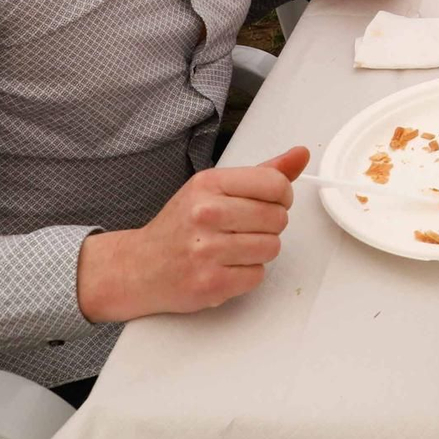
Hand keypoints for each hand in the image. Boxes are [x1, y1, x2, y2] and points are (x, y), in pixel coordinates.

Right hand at [75, 145, 308, 321]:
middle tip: (245, 228)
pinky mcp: (210, 283)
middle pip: (277, 218)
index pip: (275, 184)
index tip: (271, 201)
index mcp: (209, 184)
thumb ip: (261, 173)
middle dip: (269, 225)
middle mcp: (205, 214)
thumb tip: (300, 155)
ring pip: (271, 248)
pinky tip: (225, 267)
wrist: (138, 267)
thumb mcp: (214, 188)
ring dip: (259, 251)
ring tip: (233, 248)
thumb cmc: (180, 226)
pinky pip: (257, 275)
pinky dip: (247, 274)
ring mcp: (206, 251)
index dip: (282, 195)